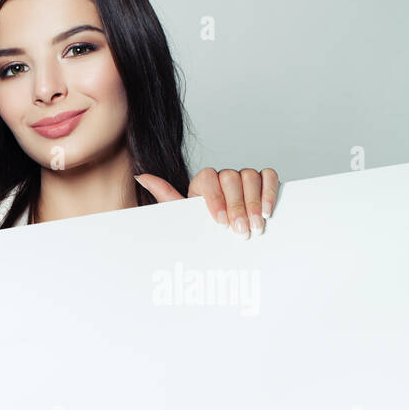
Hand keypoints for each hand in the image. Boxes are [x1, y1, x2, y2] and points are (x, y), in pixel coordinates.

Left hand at [136, 167, 279, 237]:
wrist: (222, 233)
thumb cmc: (201, 225)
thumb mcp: (183, 214)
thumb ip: (165, 195)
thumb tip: (140, 176)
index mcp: (203, 181)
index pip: (209, 178)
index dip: (216, 200)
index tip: (220, 223)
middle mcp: (224, 176)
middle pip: (232, 178)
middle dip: (237, 207)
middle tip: (240, 231)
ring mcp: (244, 176)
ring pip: (251, 177)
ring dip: (254, 204)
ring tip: (255, 227)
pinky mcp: (263, 180)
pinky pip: (269, 176)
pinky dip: (270, 192)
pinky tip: (268, 212)